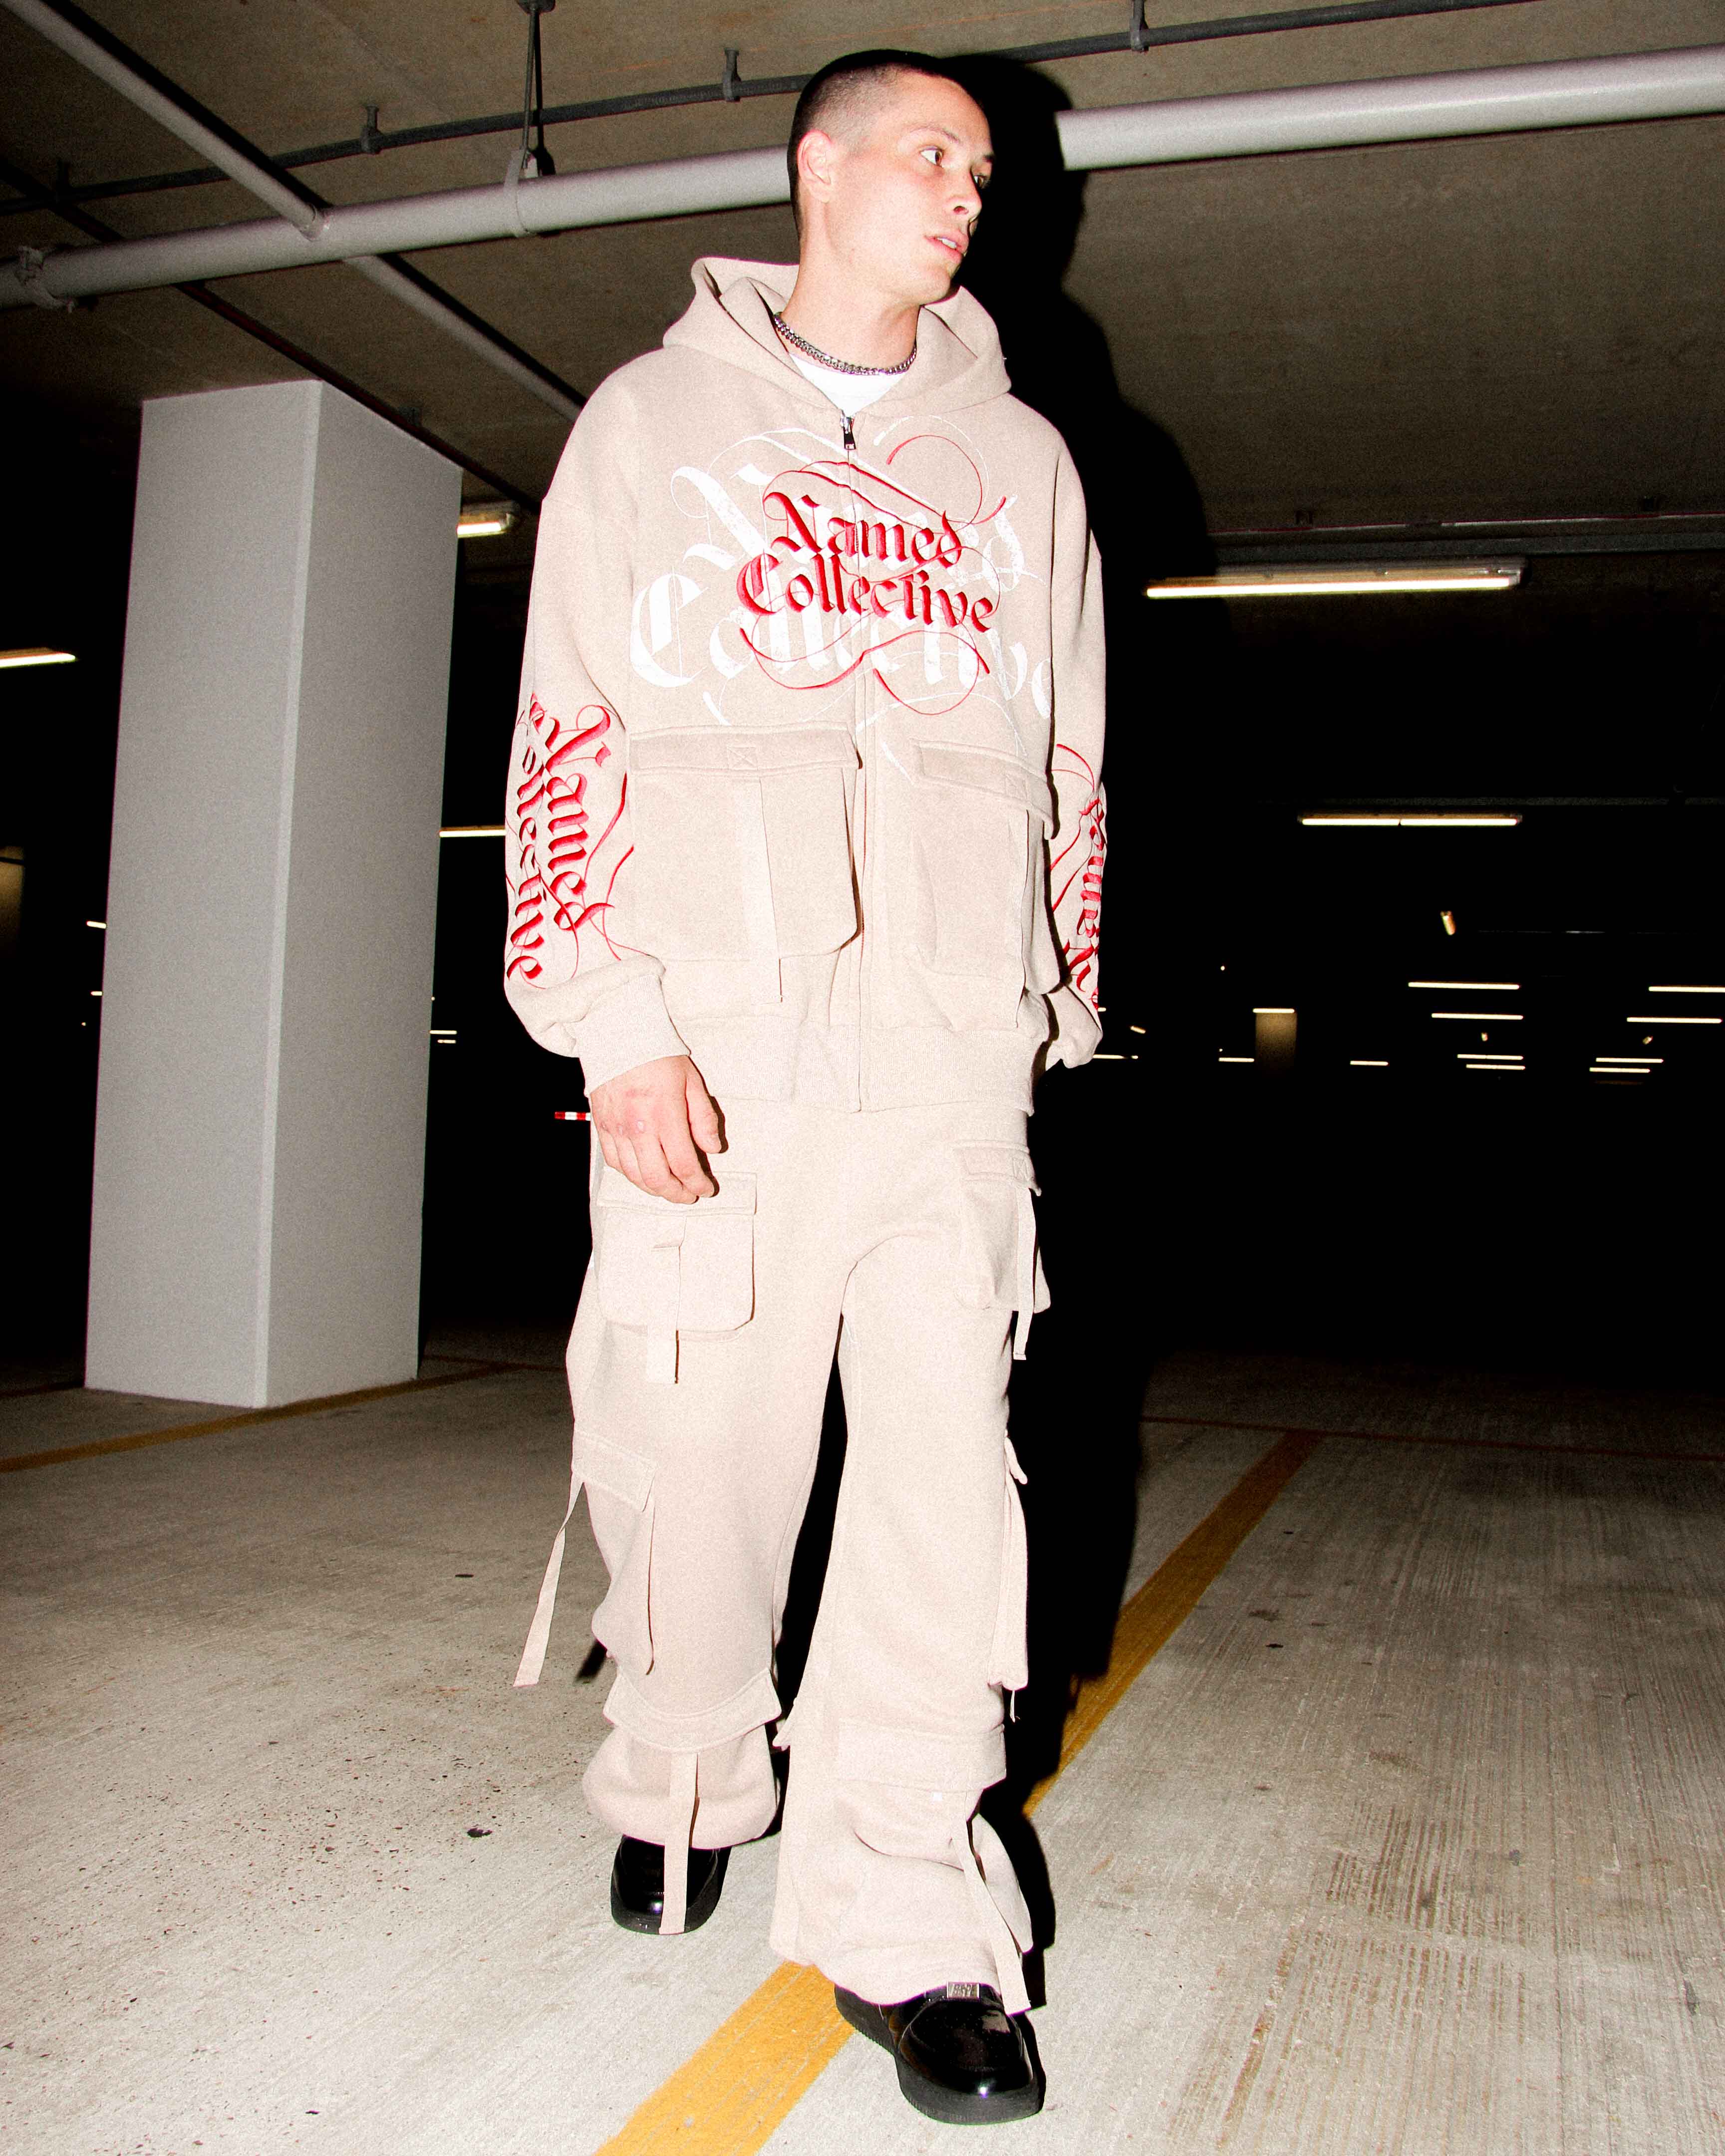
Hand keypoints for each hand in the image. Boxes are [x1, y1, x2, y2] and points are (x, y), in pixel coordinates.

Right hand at [590, 1055, 722, 1203]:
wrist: (618, 1034)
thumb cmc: (658, 1054)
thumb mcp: (692, 1081)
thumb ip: (703, 1118)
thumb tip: (712, 1149)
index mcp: (664, 1114)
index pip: (683, 1163)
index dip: (697, 1183)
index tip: (706, 1188)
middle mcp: (638, 1126)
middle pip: (657, 1178)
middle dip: (676, 1194)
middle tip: (689, 1194)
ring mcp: (616, 1127)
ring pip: (634, 1175)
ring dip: (653, 1189)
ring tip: (669, 1187)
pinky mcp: (602, 1125)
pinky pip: (614, 1162)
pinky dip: (631, 1175)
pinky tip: (644, 1173)